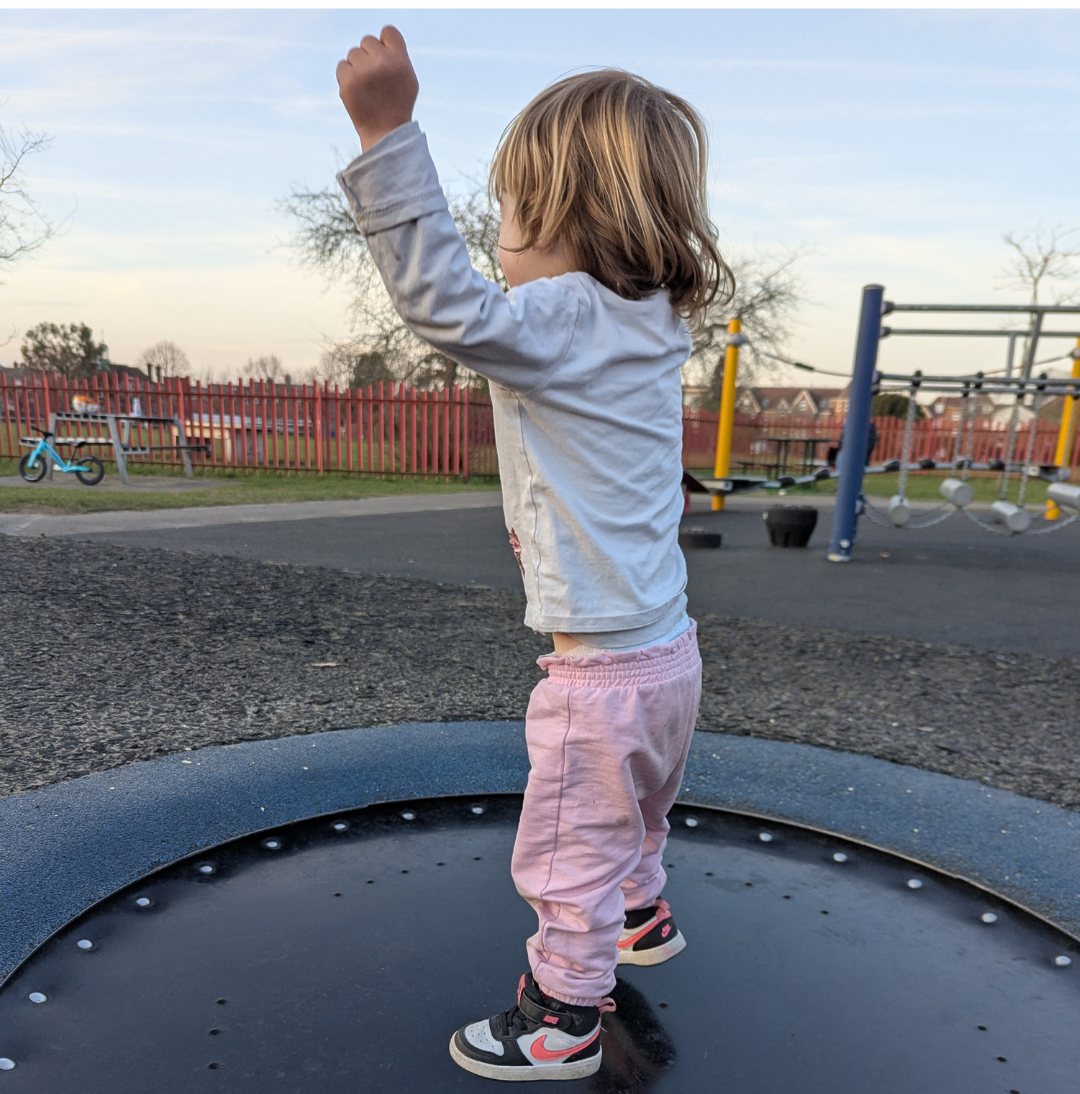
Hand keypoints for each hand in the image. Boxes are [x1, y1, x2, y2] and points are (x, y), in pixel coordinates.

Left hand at [336, 26, 418, 151]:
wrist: (385, 132)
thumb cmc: (398, 105)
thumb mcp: (408, 79)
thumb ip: (397, 56)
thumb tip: (381, 40)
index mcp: (400, 60)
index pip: (388, 32)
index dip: (385, 43)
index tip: (384, 57)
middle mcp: (382, 62)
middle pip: (367, 41)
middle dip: (369, 56)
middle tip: (375, 78)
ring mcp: (363, 71)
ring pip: (353, 53)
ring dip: (357, 66)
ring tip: (367, 87)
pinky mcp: (348, 81)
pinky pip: (342, 66)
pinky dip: (347, 77)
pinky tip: (357, 91)